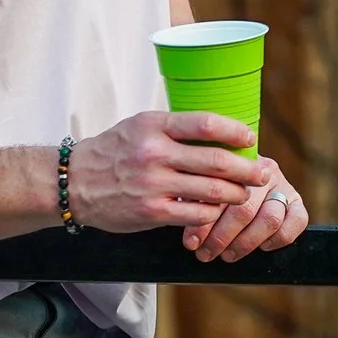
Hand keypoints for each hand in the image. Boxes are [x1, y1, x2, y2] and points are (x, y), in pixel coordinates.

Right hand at [66, 111, 265, 232]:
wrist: (74, 182)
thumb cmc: (114, 152)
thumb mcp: (139, 127)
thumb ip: (173, 128)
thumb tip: (219, 132)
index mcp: (153, 125)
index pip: (205, 123)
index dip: (234, 131)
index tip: (250, 139)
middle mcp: (154, 152)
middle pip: (215, 160)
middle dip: (247, 169)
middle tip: (263, 173)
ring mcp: (153, 183)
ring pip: (211, 190)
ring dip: (236, 194)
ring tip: (245, 194)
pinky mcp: (151, 211)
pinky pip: (195, 214)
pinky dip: (212, 214)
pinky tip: (218, 212)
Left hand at [187, 165, 308, 261]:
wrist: (236, 179)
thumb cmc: (211, 185)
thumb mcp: (200, 187)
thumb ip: (196, 202)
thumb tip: (191, 238)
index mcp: (238, 163)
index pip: (222, 194)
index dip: (205, 223)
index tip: (191, 242)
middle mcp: (263, 172)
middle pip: (245, 210)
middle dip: (222, 238)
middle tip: (206, 253)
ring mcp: (283, 186)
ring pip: (270, 219)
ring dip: (246, 243)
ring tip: (227, 255)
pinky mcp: (297, 202)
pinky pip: (297, 221)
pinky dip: (279, 239)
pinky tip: (262, 247)